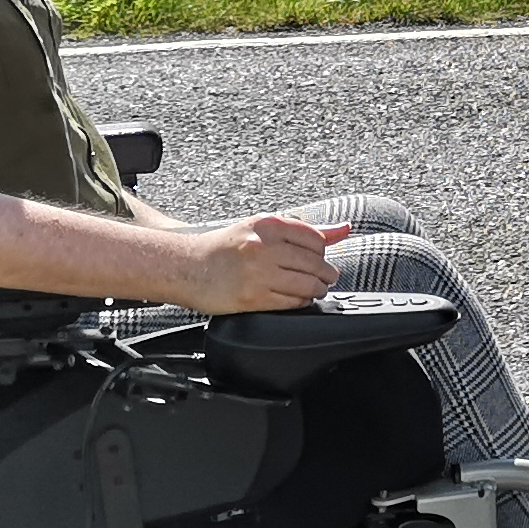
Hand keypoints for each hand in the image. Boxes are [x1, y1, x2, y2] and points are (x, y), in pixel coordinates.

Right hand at [176, 212, 339, 314]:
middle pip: (315, 263)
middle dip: (325, 274)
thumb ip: (304, 230)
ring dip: (316, 290)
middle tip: (323, 277)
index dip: (323, 253)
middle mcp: (264, 247)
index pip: (316, 239)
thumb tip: (343, 229)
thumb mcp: (261, 228)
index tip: (320, 259)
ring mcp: (259, 273)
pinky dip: (301, 302)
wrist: (185, 266)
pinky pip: (292, 302)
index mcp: (268, 225)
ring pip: (308, 285)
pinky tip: (296, 298)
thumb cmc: (222, 247)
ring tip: (312, 289)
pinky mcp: (253, 297)